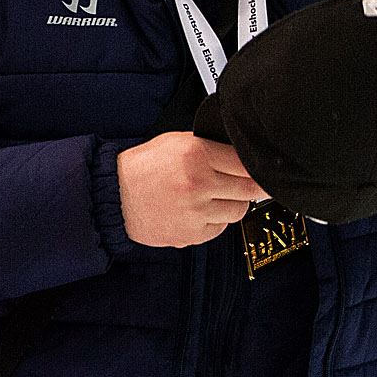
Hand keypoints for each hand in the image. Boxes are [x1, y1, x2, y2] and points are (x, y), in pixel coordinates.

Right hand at [117, 131, 264, 246]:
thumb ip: (210, 147)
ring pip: (239, 210)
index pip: (246, 163)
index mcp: (196, 154)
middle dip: (255, 186)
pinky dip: (216, 220)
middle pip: (250, 189)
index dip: (257, 166)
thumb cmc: (143, 168)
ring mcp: (195, 212)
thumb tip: (242, 157)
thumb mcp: (176, 142)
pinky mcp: (191, 234)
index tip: (262, 169)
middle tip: (254, 184)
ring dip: (234, 203)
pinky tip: (201, 211)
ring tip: (216, 196)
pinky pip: (221, 228)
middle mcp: (198, 184)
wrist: (115, 195)